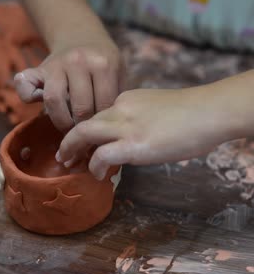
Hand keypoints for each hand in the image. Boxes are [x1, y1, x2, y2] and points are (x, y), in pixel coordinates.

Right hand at [14, 28, 125, 131]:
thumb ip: (116, 98)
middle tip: (85, 135)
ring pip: (54, 100)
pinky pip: (25, 85)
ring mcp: (56, 63)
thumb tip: (106, 132)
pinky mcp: (38, 68)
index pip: (104, 106)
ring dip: (62, 121)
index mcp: (103, 64)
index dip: (103, 124)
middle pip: (80, 107)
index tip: (102, 133)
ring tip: (69, 129)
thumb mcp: (118, 76)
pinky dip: (28, 97)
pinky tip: (39, 104)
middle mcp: (78, 61)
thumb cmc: (103, 65)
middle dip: (83, 127)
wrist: (82, 36)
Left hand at [56, 87, 237, 178]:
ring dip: (72, 149)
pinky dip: (94, 166)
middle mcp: (122, 108)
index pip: (100, 115)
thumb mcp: (160, 109)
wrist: (210, 112)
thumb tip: (139, 138)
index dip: (89, 132)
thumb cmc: (194, 114)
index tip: (85, 144)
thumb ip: (143, 119)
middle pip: (85, 122)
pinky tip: (97, 175)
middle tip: (63, 154)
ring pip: (85, 133)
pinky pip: (102, 155)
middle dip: (70, 139)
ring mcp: (127, 126)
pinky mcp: (134, 145)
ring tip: (69, 164)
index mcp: (129, 99)